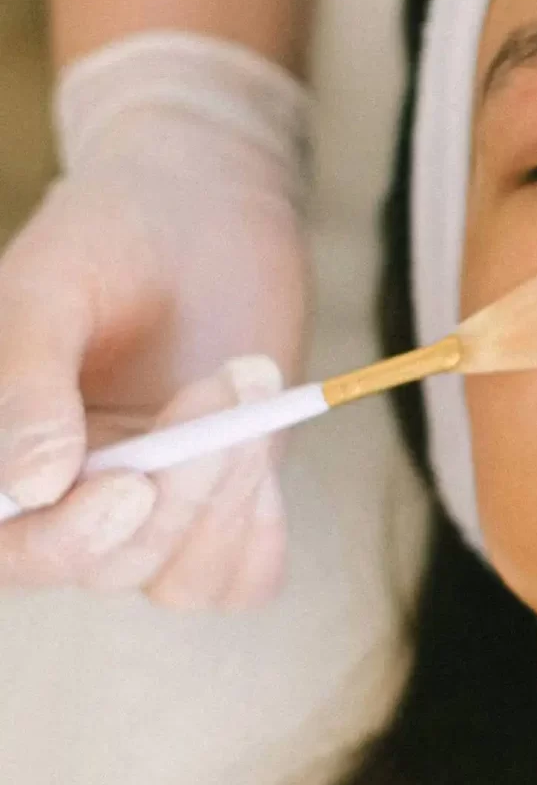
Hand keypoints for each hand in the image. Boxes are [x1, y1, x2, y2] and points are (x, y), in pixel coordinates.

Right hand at [0, 33, 309, 606]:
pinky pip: (238, 580)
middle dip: (173, 493)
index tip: (130, 488)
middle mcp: (65, 499)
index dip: (61, 541)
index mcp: (3, 454)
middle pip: (99, 564)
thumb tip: (32, 486)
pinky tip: (262, 450)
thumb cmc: (112, 232)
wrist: (207, 204)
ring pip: (175, 576)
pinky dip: (257, 533)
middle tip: (220, 386)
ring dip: (226, 494)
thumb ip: (26, 382)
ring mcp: (148, 506)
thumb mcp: (51, 287)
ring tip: (251, 377)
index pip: (8, 547)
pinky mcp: (221, 502)